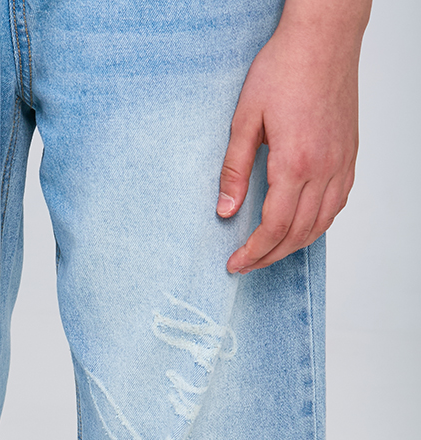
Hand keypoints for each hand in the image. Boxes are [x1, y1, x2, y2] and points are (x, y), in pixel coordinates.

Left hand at [218, 0, 370, 273]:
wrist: (323, 39)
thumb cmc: (284, 69)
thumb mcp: (245, 119)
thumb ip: (235, 170)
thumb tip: (225, 211)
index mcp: (296, 163)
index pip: (274, 227)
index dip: (253, 252)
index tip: (235, 264)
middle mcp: (324, 169)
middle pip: (297, 234)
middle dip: (269, 256)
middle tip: (246, 265)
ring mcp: (341, 164)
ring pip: (320, 225)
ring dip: (293, 246)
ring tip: (268, 253)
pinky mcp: (349, 157)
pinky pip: (336, 205)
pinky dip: (316, 226)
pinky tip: (298, 228)